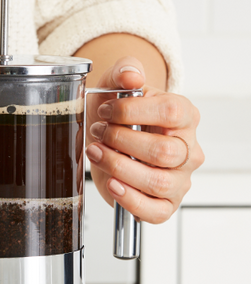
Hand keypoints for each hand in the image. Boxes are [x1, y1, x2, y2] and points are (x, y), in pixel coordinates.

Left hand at [86, 56, 204, 223]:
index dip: (131, 112)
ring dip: (118, 167)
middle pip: (163, 151)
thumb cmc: (116, 112)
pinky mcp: (165, 203)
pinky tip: (112, 184)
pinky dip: (130, 200)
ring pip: (158, 182)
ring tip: (96, 152)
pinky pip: (155, 211)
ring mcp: (179, 179)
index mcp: (184, 115)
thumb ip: (125, 71)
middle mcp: (187, 148)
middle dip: (120, 141)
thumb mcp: (116, 84)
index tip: (105, 110)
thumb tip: (131, 77)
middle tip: (98, 132)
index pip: (170, 113)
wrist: (109, 133)